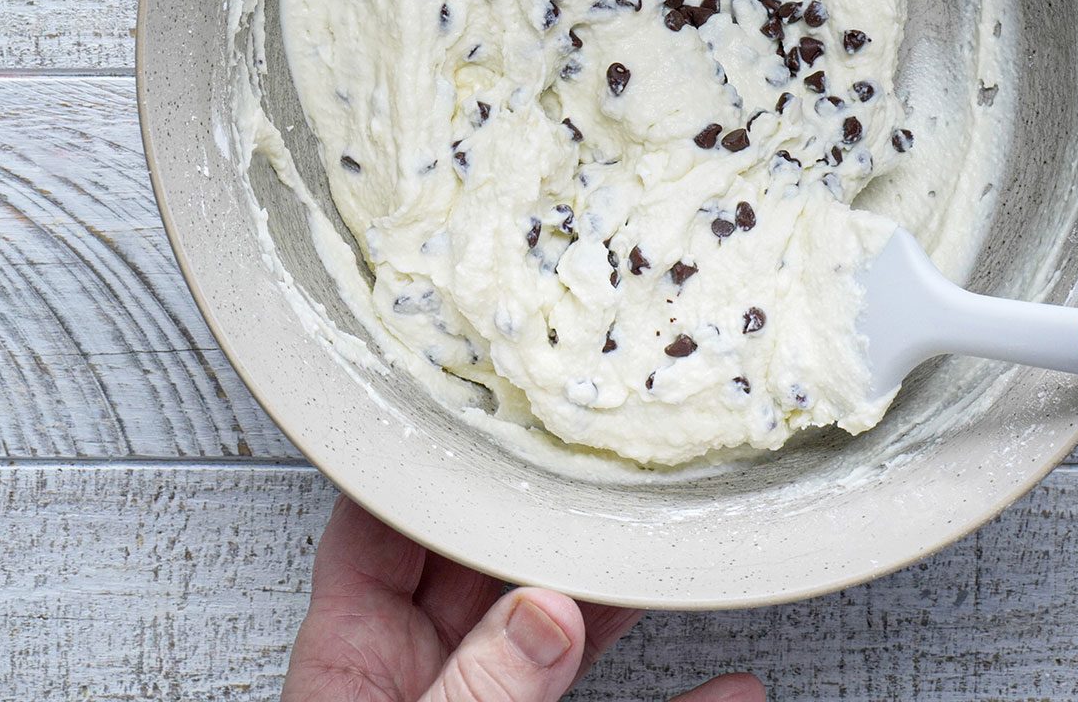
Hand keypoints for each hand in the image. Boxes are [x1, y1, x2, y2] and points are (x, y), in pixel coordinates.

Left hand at [283, 496, 763, 701]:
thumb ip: (477, 697)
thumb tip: (542, 610)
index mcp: (346, 676)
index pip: (375, 537)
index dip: (423, 466)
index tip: (483, 404)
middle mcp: (417, 690)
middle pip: (484, 572)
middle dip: (546, 517)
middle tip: (604, 461)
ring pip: (561, 642)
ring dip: (623, 598)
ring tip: (673, 546)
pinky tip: (730, 693)